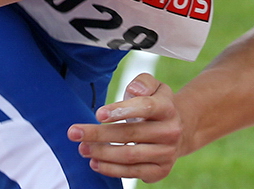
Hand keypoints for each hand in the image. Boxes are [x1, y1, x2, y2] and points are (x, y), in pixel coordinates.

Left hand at [67, 73, 182, 182]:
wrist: (178, 131)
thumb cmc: (156, 105)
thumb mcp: (154, 87)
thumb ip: (144, 82)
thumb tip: (134, 90)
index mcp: (168, 108)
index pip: (145, 107)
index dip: (121, 110)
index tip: (98, 114)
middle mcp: (171, 131)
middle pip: (131, 133)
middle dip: (99, 134)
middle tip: (75, 132)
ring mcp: (166, 153)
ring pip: (129, 155)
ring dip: (102, 153)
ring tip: (82, 148)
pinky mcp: (159, 171)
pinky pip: (132, 172)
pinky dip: (111, 169)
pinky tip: (95, 162)